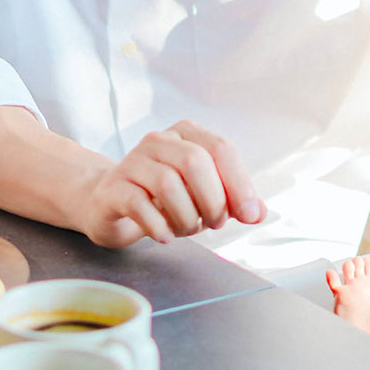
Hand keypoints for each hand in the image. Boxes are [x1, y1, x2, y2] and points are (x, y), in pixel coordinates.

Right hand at [74, 120, 264, 247]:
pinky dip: (159, 226)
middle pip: (196, 163)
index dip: (240, 184)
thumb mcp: (203, 197)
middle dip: (213, 201)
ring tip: (187, 228)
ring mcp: (132, 161)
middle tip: (213, 223)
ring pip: (168, 184)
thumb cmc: (164, 198)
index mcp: (187, 134)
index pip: (221, 149)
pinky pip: (139, 205)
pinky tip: (165, 235)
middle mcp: (158, 140)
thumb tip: (259, 212)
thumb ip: (232, 201)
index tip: (249, 215)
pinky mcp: (113, 188)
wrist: (110, 203)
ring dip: (186, 216)